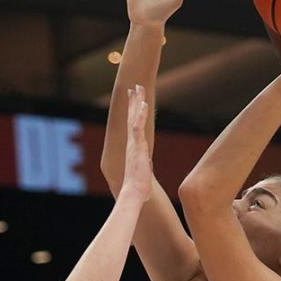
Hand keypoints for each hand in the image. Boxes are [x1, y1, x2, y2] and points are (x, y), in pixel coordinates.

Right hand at [118, 85, 152, 203]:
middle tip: (134, 87)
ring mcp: (134, 143)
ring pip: (134, 118)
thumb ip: (145, 168)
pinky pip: (138, 126)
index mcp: (133, 148)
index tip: (133, 101)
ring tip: (138, 87)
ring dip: (137, 102)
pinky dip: (141, 114)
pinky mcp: (137, 146)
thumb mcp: (144, 175)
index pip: (132, 126)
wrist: (133, 193)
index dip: (133, 113)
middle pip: (132, 117)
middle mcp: (131, 143)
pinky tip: (144, 104)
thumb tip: (148, 169)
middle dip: (133, 101)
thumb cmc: (138, 188)